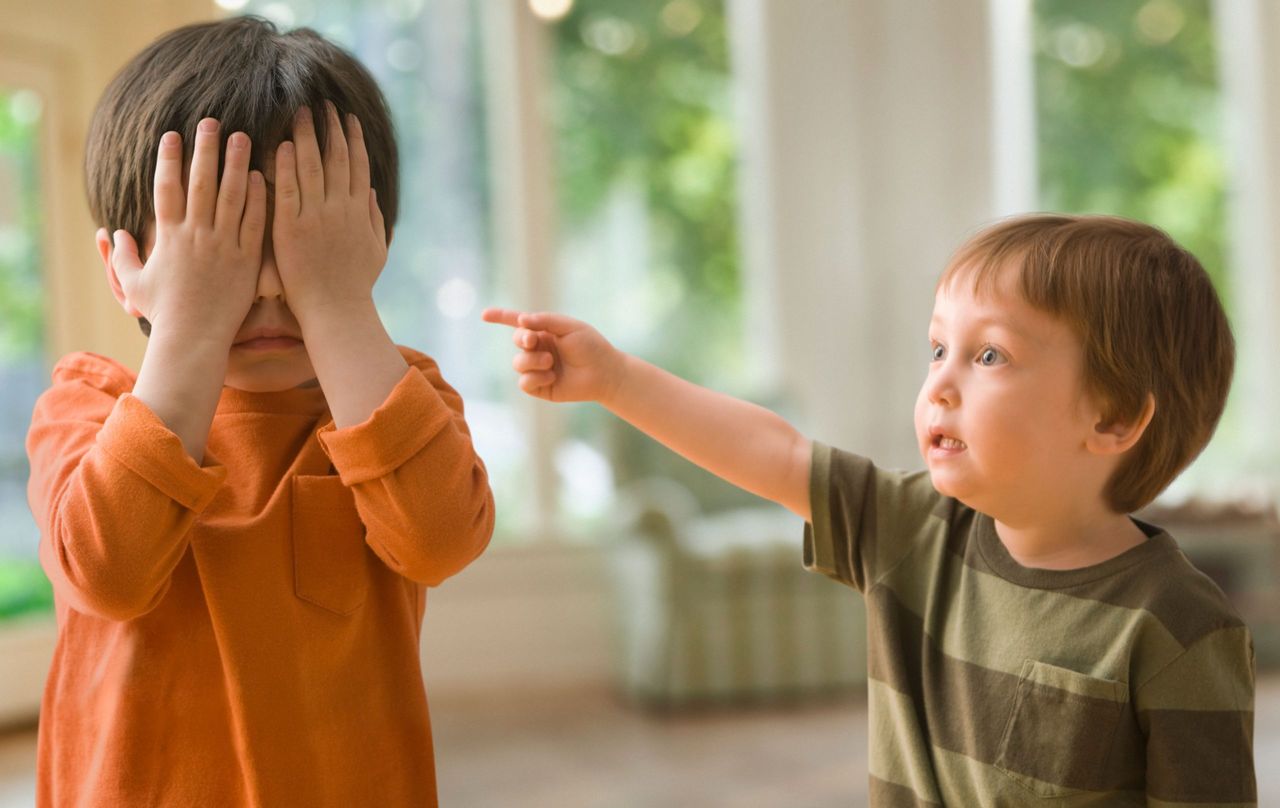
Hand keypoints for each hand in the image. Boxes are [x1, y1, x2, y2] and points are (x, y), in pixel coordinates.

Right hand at [107, 119, 264, 344]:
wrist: (194, 338)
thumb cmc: (164, 313)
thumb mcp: (135, 283)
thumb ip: (123, 256)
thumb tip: (113, 234)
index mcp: (169, 237)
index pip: (167, 188)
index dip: (169, 159)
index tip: (172, 135)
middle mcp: (196, 235)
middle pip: (201, 183)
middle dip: (205, 149)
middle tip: (212, 121)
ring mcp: (223, 246)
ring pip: (231, 196)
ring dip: (236, 164)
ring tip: (242, 137)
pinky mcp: (246, 260)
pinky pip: (253, 222)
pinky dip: (258, 198)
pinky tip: (263, 176)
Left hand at [272, 102, 386, 327]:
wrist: (336, 312)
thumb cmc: (355, 286)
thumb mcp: (376, 251)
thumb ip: (375, 219)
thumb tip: (373, 194)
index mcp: (360, 213)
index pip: (357, 167)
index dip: (353, 140)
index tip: (347, 118)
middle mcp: (340, 210)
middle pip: (336, 159)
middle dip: (330, 129)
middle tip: (323, 103)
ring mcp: (316, 218)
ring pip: (312, 167)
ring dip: (307, 137)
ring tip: (300, 112)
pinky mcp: (291, 229)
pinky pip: (288, 190)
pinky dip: (286, 166)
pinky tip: (283, 144)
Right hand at [481, 308, 624, 402]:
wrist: (604, 373)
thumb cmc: (591, 347)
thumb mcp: (569, 327)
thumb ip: (545, 320)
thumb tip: (520, 321)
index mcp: (545, 332)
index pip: (518, 323)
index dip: (501, 317)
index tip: (484, 315)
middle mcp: (539, 349)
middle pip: (517, 341)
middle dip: (523, 339)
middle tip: (534, 340)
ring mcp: (538, 368)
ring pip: (518, 363)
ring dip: (533, 360)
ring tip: (551, 362)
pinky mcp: (540, 387)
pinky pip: (524, 382)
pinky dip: (535, 377)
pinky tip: (551, 376)